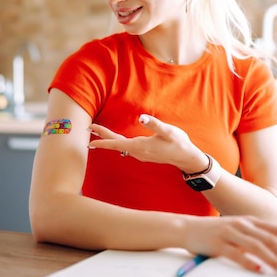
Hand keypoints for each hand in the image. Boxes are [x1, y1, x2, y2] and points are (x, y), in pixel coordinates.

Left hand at [88, 114, 207, 170]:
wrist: (187, 158)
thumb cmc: (179, 143)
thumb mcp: (169, 131)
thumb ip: (154, 124)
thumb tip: (141, 117)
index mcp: (140, 146)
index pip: (117, 142)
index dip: (103, 139)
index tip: (90, 138)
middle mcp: (137, 152)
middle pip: (116, 144)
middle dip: (102, 136)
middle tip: (89, 128)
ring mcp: (140, 155)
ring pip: (120, 146)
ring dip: (109, 139)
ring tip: (98, 132)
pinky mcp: (144, 154)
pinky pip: (126, 148)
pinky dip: (117, 143)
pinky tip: (115, 140)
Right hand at [185, 215, 276, 275]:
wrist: (186, 228)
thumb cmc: (214, 233)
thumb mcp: (237, 232)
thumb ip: (255, 240)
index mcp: (249, 221)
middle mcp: (242, 224)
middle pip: (271, 239)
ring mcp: (229, 232)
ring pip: (257, 247)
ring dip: (275, 260)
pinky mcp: (217, 243)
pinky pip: (235, 253)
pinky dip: (249, 262)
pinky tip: (259, 270)